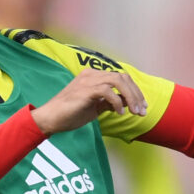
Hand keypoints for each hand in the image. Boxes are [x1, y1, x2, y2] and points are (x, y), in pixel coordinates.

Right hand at [31, 69, 146, 134]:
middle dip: (136, 95)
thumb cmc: (71, 114)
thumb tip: (128, 102)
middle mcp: (91, 74)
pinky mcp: (85, 90)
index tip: (142, 106)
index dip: (135, 91)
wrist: (50, 119)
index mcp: (94, 76)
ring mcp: (88, 80)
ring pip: (118, 81)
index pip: (121, 77)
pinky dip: (117, 102)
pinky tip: (119, 113)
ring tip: (134, 112)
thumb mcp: (96, 107)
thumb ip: (111, 101)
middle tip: (142, 111)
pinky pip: (108, 91)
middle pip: (123, 77)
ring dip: (131, 97)